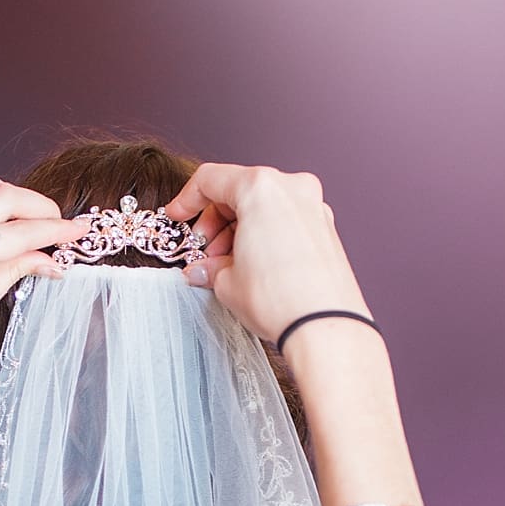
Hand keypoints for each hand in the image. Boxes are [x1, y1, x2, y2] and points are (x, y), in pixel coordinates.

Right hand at [163, 165, 370, 349]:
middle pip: (239, 190)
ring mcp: (314, 208)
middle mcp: (292, 190)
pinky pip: (284, 221)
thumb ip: (210, 265)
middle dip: (215, 221)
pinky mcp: (326, 230)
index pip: (211, 179)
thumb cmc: (281, 299)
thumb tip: (205, 267)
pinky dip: (262, 235)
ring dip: (238, 230)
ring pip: (263, 206)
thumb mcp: (226, 281)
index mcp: (262, 189)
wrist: (323, 327)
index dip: (186, 199)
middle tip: (203, 250)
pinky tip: (250, 266)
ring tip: (226, 265)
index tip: (178, 215)